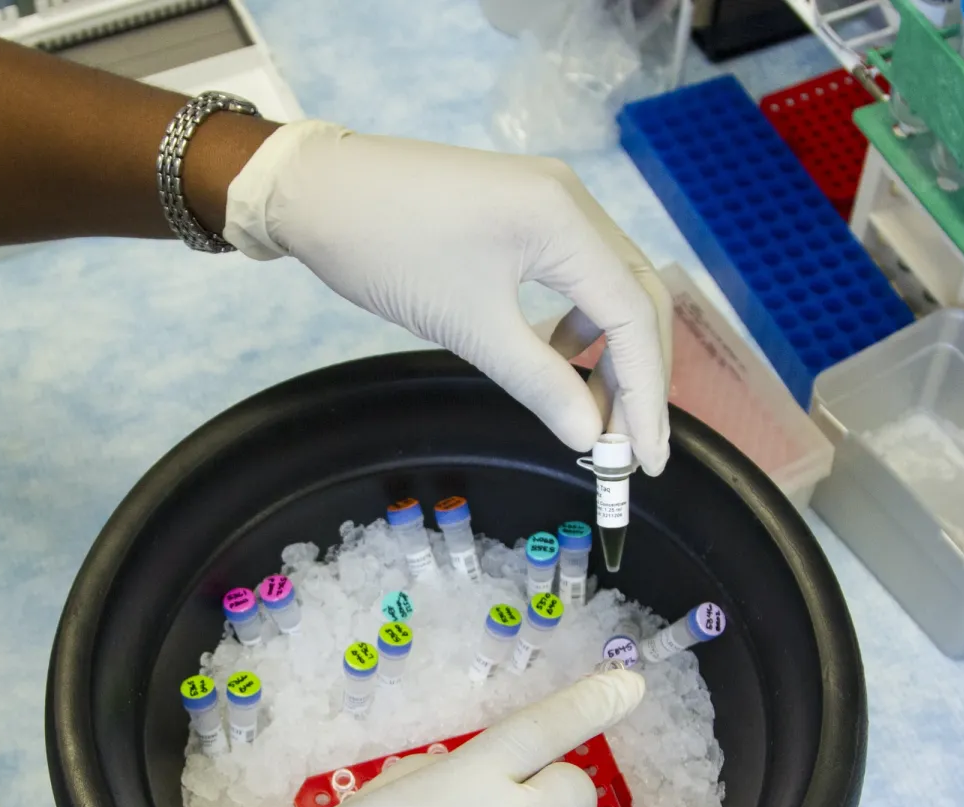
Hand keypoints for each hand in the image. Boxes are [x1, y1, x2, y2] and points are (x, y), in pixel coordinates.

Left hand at [224, 122, 672, 474]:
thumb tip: (589, 437)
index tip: (644, 459)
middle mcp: (572, 200)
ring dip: (610, 352)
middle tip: (629, 447)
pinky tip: (555, 356)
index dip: (647, 393)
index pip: (635, 315)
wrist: (316, 189)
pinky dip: (578, 323)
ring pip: (609, 286)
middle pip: (637, 297)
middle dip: (639, 377)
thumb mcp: (466, 325)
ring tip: (590, 411)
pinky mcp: (524, 208)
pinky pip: (576, 272)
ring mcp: (550, 199)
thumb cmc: (386, 251)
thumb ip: (539, 382)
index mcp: (565, 220)